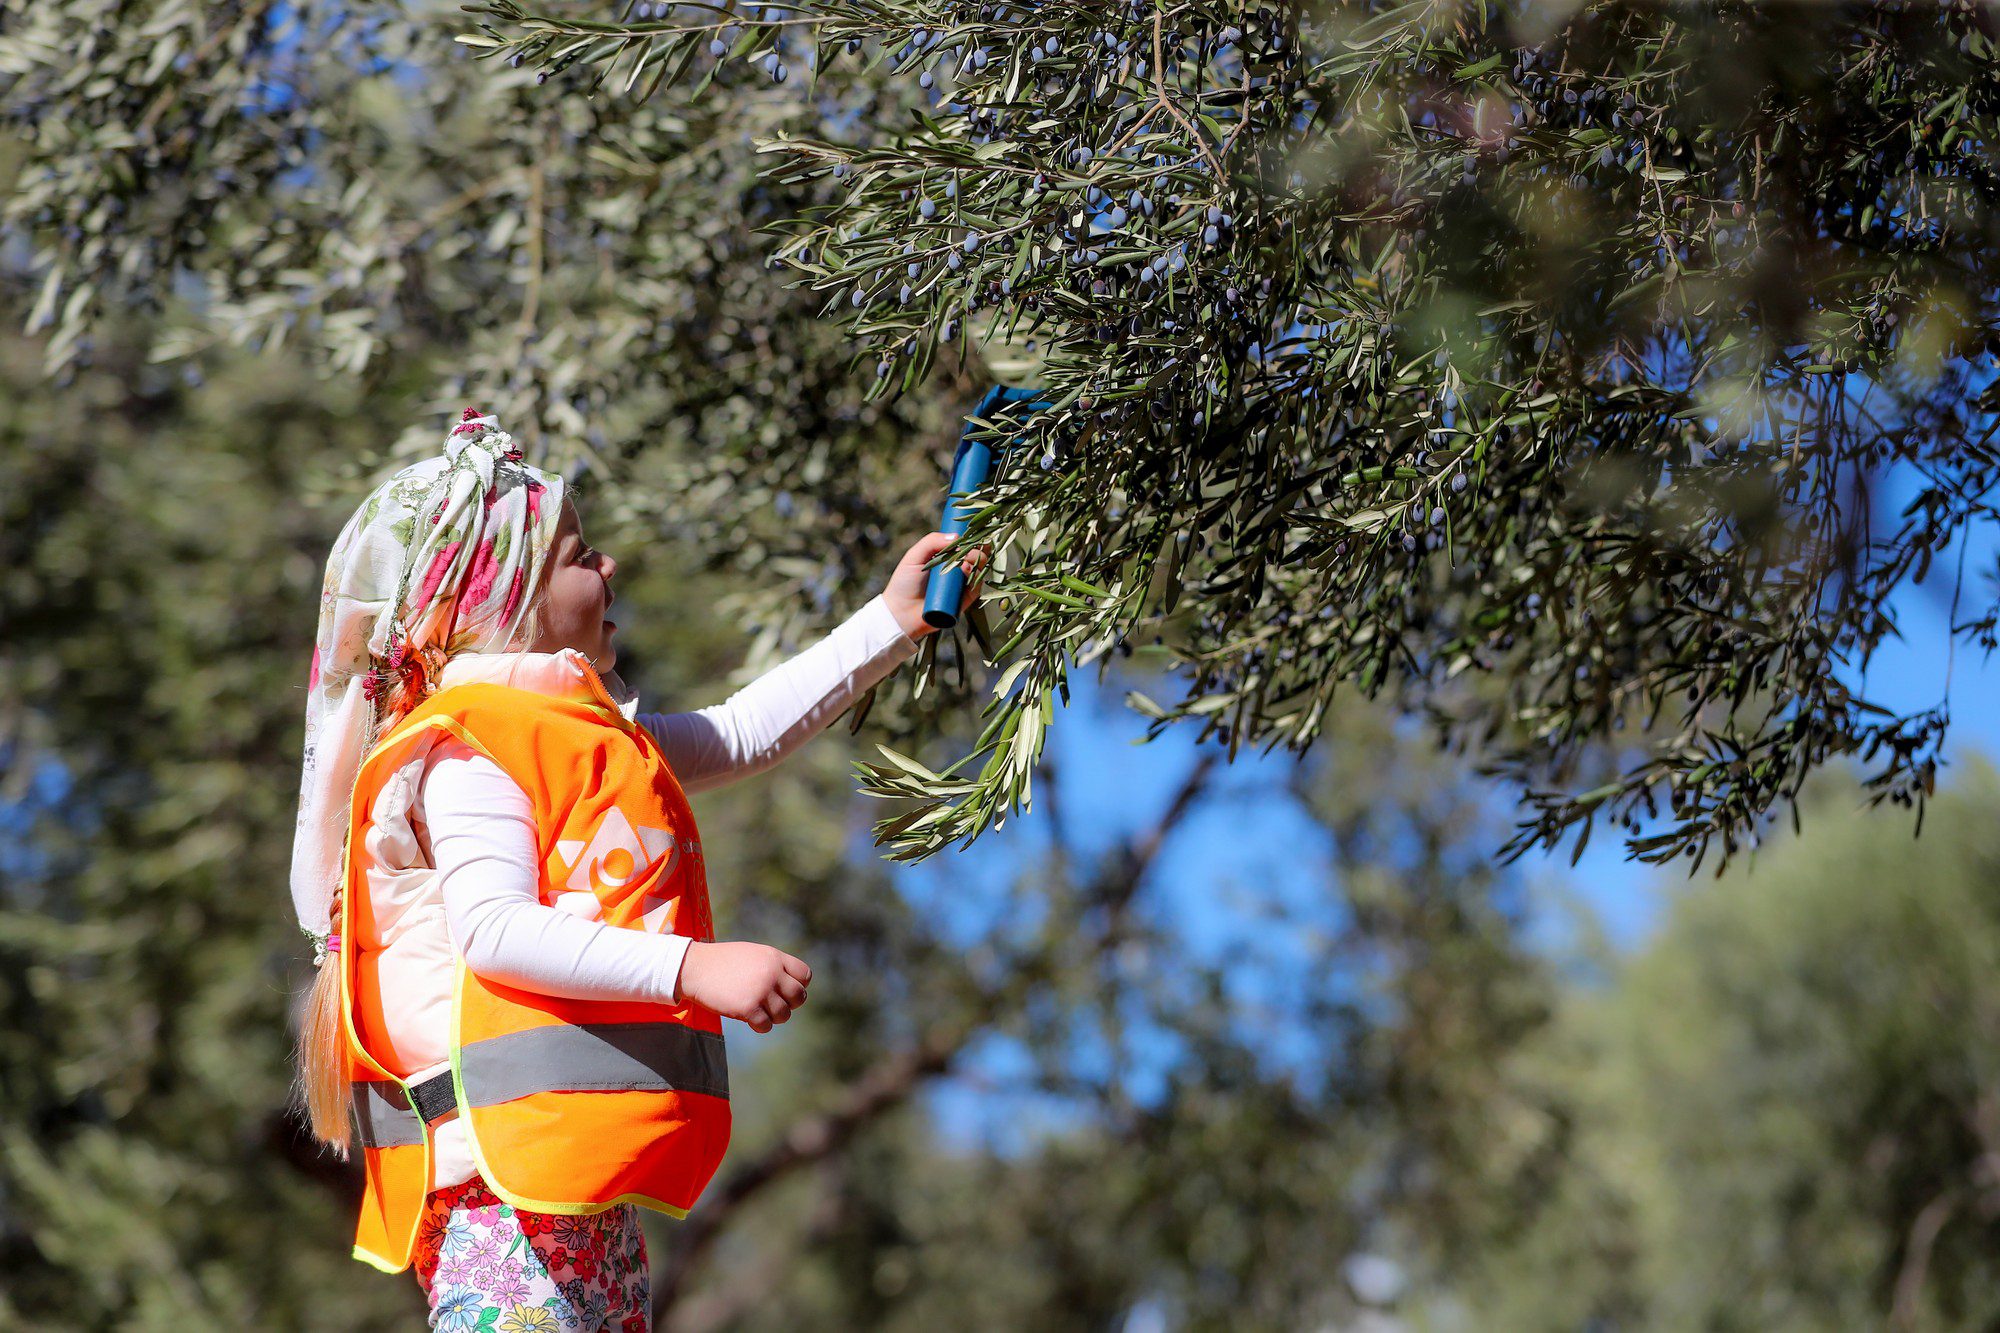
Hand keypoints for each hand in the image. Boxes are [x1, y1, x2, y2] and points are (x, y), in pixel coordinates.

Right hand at [676, 940, 810, 1032]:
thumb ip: (772, 966)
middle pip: (799, 996)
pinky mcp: (748, 1008)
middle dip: (790, 1004)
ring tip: (761, 1013)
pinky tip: (750, 1020)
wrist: (695, 968)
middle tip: (775, 1005)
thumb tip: (792, 985)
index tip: (785, 991)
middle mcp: (771, 972)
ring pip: (784, 1014)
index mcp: (774, 957)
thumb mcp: (752, 954)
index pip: (805, 975)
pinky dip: (761, 1026)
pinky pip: (766, 1025)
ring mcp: (761, 990)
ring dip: (774, 1018)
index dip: (799, 986)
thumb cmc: (722, 962)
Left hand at [883, 531, 990, 639]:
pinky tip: (966, 570)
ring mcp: (962, 585)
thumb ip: (932, 541)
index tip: (973, 531)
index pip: (965, 544)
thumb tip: (956, 536)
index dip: (972, 537)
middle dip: (978, 548)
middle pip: (977, 555)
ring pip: (980, 569)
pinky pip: (976, 588)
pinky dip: (975, 577)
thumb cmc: (905, 582)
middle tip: (972, 547)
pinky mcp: (964, 600)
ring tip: (967, 559)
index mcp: (946, 558)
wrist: (901, 612)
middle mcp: (957, 570)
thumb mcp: (915, 556)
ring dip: (978, 560)